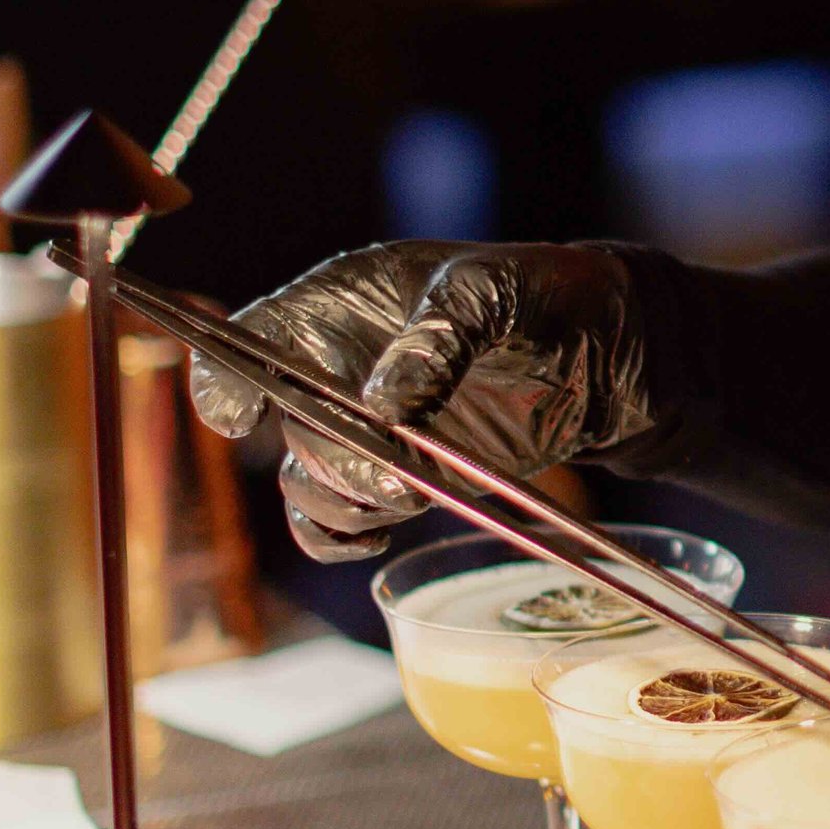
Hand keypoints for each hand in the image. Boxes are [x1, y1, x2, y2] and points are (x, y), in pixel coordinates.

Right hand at [189, 242, 658, 559]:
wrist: (604, 348)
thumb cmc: (540, 292)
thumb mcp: (493, 289)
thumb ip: (439, 335)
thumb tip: (385, 404)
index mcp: (335, 308)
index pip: (246, 341)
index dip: (224, 379)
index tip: (246, 414)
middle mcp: (334, 373)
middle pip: (281, 430)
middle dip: (328, 456)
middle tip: (391, 465)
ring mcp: (364, 432)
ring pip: (307, 485)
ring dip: (346, 499)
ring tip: (410, 488)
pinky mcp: (401, 478)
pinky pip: (338, 524)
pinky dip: (342, 539)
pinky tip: (380, 533)